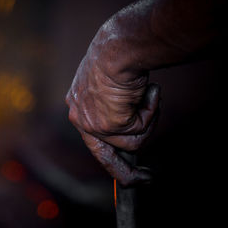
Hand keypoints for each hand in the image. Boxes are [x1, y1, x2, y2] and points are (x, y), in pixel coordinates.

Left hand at [65, 31, 160, 185]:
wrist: (118, 47)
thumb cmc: (116, 54)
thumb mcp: (108, 80)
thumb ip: (112, 102)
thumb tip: (130, 113)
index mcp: (76, 104)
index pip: (91, 135)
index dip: (109, 150)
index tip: (122, 162)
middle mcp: (79, 117)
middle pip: (103, 156)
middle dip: (126, 172)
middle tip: (145, 179)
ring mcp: (93, 124)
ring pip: (131, 142)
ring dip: (148, 119)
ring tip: (147, 93)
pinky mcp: (109, 126)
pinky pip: (140, 131)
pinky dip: (150, 111)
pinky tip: (146, 90)